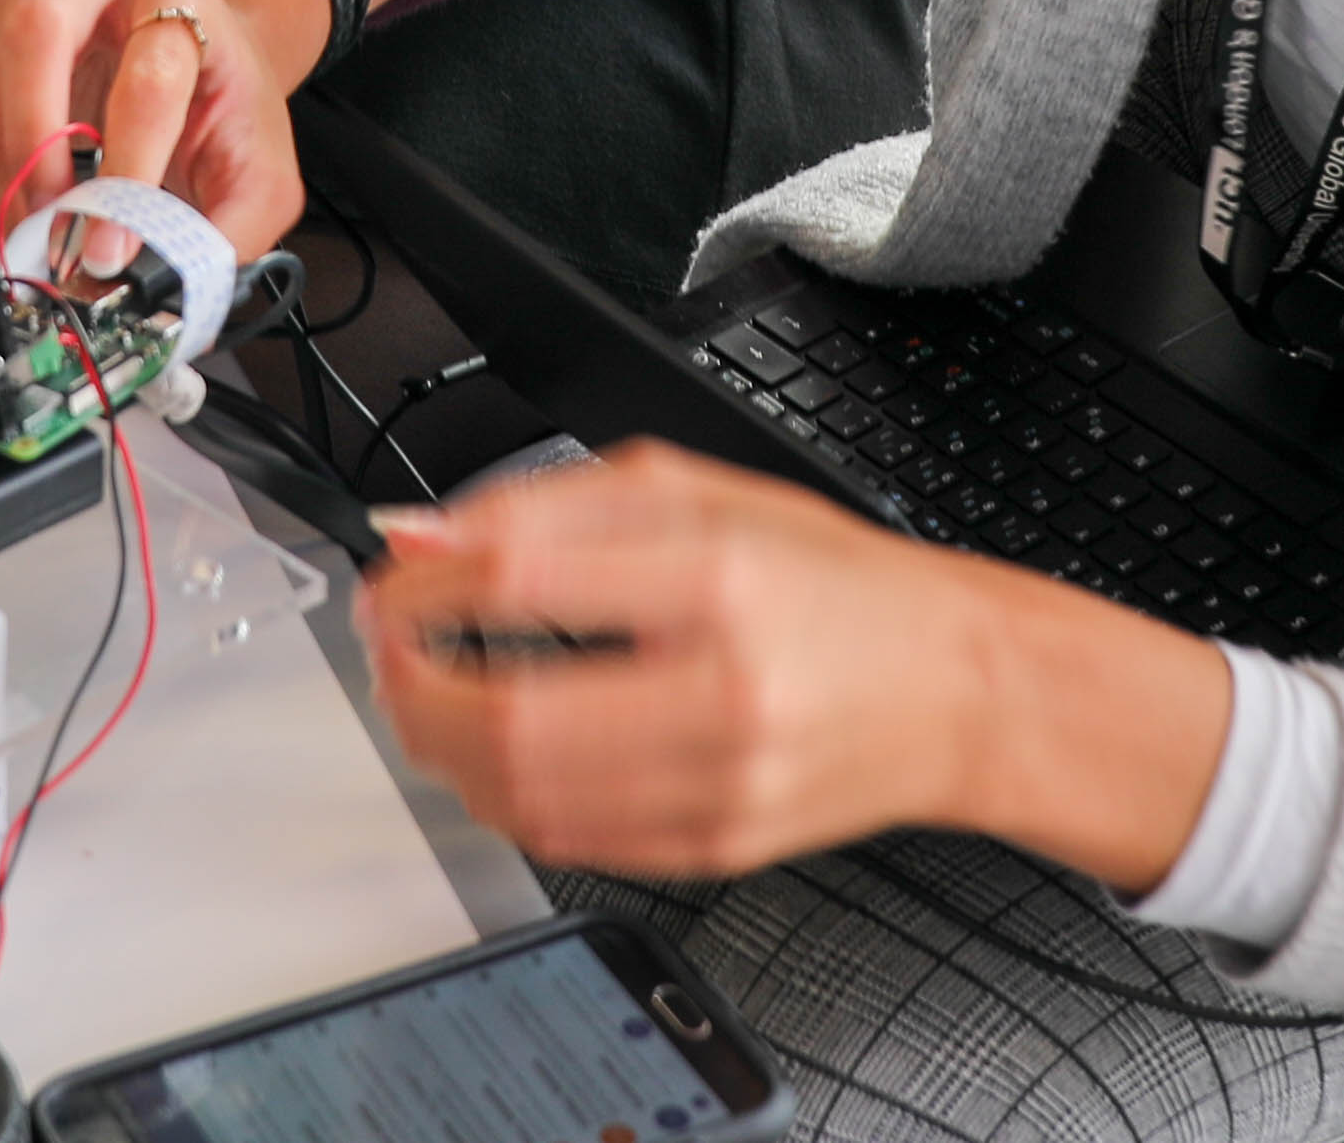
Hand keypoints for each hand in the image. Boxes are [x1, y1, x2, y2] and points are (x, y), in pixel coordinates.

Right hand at [0, 0, 323, 258]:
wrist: (204, 52)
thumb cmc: (224, 105)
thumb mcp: (257, 176)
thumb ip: (220, 236)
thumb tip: (161, 291)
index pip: (148, 82)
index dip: (126, 174)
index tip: (108, 250)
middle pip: (42, 28)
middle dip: (36, 141)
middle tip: (48, 223)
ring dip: (5, 149)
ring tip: (35, 218)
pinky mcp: (0, 8)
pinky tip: (19, 175)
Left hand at [360, 441, 1233, 887]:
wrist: (954, 689)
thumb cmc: (832, 583)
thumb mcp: (698, 494)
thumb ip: (551, 504)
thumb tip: (425, 533)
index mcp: (718, 577)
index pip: (519, 578)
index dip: (421, 583)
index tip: (390, 580)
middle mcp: (722, 689)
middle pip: (504, 714)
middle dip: (409, 685)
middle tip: (389, 650)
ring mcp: (719, 784)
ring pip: (519, 796)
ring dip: (439, 748)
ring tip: (430, 696)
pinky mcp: (714, 848)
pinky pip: (564, 840)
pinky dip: (501, 797)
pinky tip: (501, 752)